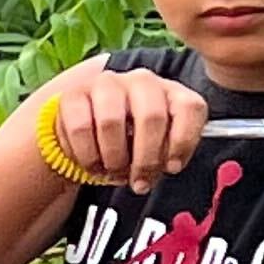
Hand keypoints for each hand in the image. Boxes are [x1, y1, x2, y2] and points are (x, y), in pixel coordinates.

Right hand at [37, 61, 207, 195]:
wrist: (86, 130)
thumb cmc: (129, 142)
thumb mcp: (156, 149)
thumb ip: (168, 154)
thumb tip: (169, 165)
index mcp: (171, 93)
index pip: (189, 108)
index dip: (183, 141)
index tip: (171, 168)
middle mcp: (142, 81)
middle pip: (151, 117)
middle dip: (145, 159)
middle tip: (138, 181)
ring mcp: (107, 84)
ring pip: (111, 122)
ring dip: (113, 158)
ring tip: (113, 171)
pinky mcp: (74, 94)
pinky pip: (80, 127)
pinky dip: (86, 155)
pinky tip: (92, 163)